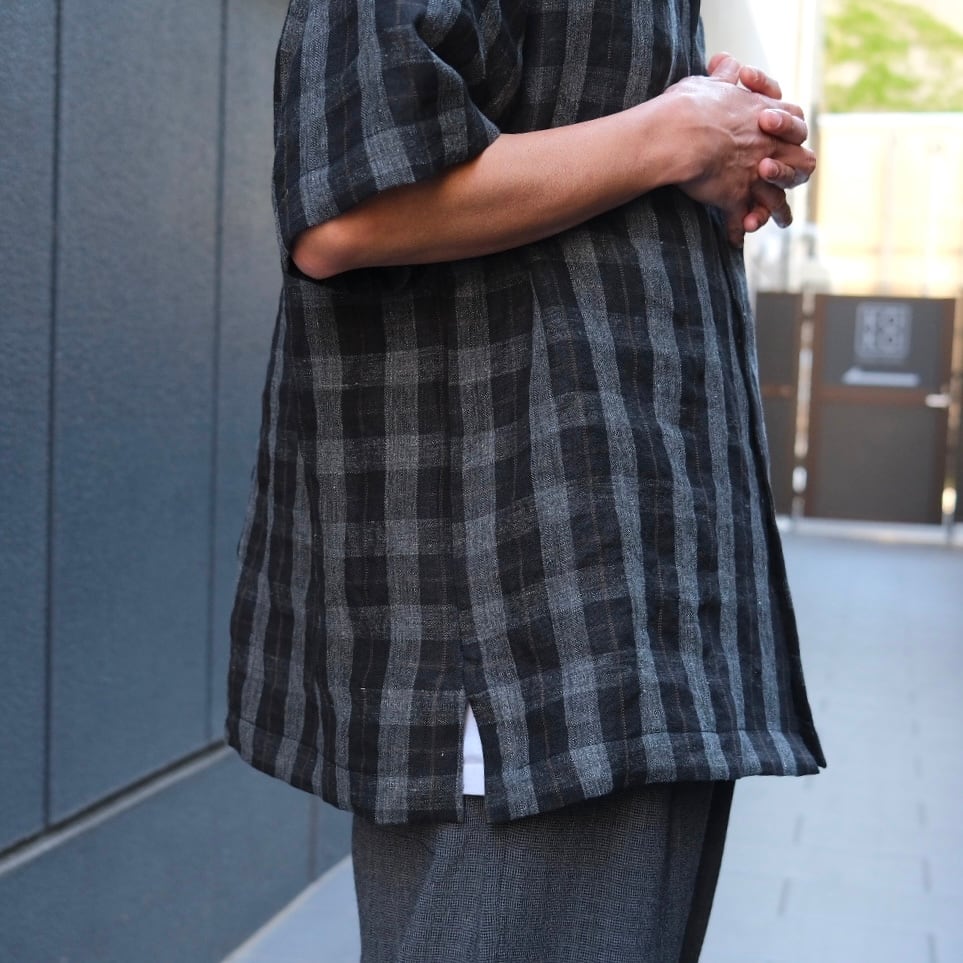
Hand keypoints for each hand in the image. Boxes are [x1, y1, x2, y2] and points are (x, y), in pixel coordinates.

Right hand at [707, 53, 814, 239]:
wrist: (682, 132)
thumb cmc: (693, 105)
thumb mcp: (711, 82)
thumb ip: (723, 76)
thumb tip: (725, 63)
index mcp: (767, 115)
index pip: (795, 118)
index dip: (786, 125)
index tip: (767, 124)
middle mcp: (769, 148)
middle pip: (802, 163)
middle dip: (792, 172)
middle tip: (772, 174)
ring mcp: (755, 176)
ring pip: (778, 200)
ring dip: (776, 212)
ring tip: (769, 221)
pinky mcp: (735, 198)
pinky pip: (741, 221)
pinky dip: (738, 230)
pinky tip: (736, 238)